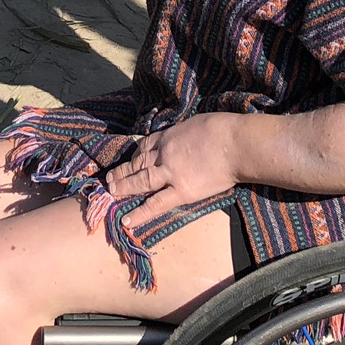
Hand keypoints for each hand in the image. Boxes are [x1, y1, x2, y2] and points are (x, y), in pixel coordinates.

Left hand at [105, 114, 241, 230]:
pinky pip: (156, 203)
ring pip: (141, 181)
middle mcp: (164, 154)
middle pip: (138, 163)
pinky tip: (127, 220)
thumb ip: (185, 135)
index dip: (135, 155)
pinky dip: (140, 213)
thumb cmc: (223, 129)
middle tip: (109, 179)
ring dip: (124, 187)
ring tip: (111, 194)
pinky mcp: (182, 191)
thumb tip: (184, 139)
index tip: (130, 160)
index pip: (145, 146)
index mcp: (168, 136)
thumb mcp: (196, 124)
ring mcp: (170, 173)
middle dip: (123, 172)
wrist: (236, 143)